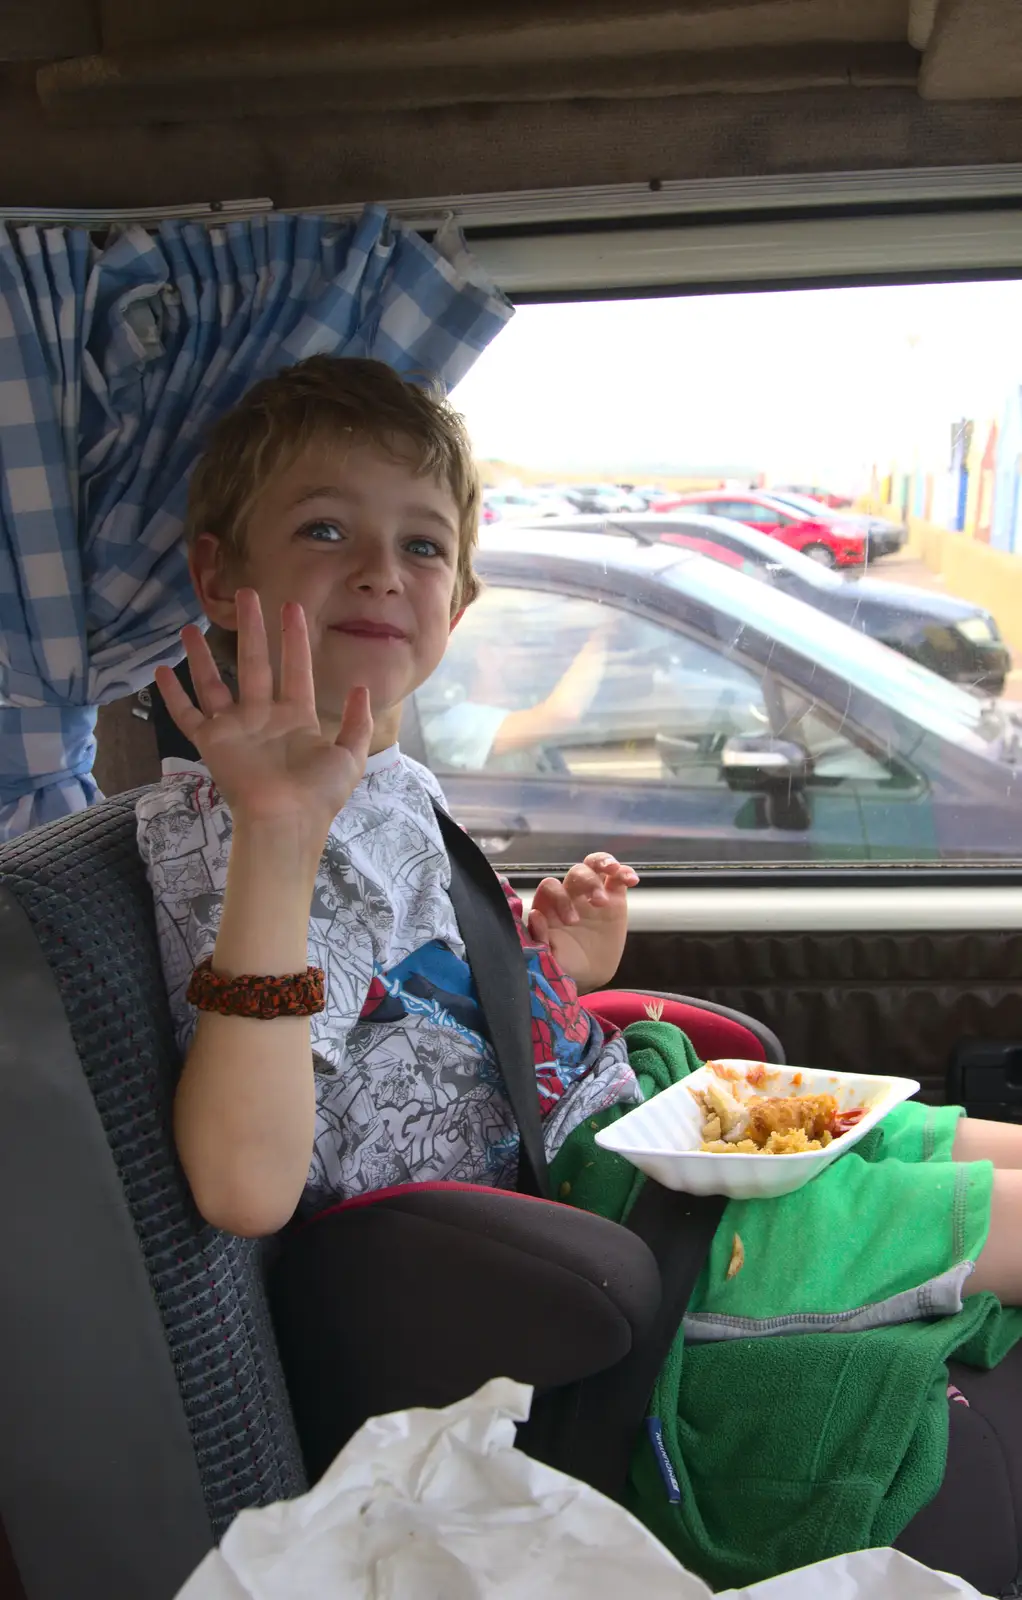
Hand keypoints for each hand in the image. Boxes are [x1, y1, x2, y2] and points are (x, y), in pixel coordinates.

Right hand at [154, 589, 372, 841]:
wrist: (287, 821)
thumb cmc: (320, 794)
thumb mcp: (351, 755)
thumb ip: (356, 722)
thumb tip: (360, 688)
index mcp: (296, 717)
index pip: (295, 669)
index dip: (293, 639)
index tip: (291, 607)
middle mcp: (263, 717)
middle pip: (254, 663)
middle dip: (251, 629)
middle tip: (245, 593)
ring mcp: (235, 728)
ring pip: (213, 683)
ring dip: (202, 656)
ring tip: (189, 626)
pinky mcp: (212, 743)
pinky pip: (187, 715)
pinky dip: (173, 695)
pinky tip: (160, 671)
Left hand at [527, 853, 639, 991]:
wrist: (589, 975)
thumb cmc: (565, 966)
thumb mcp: (550, 960)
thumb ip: (540, 939)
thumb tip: (537, 914)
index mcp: (549, 906)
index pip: (551, 887)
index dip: (560, 898)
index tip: (572, 921)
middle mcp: (569, 896)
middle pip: (576, 873)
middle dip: (588, 883)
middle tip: (599, 903)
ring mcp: (591, 895)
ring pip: (594, 866)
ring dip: (603, 863)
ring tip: (614, 870)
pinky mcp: (613, 899)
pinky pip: (617, 879)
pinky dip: (624, 873)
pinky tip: (632, 878)